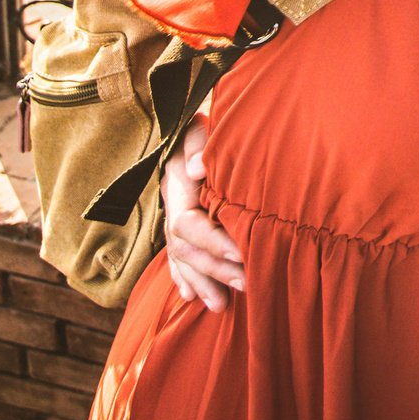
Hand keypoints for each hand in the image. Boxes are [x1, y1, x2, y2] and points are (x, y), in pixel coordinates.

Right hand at [162, 116, 244, 309]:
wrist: (190, 112)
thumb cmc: (209, 118)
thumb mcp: (202, 122)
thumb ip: (200, 142)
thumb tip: (199, 170)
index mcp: (177, 182)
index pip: (188, 223)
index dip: (213, 241)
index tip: (242, 253)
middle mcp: (172, 201)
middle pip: (185, 247)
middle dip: (214, 269)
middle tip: (246, 283)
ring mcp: (172, 211)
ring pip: (181, 256)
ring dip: (202, 282)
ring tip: (222, 306)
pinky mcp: (179, 217)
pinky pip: (176, 255)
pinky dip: (184, 277)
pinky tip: (192, 297)